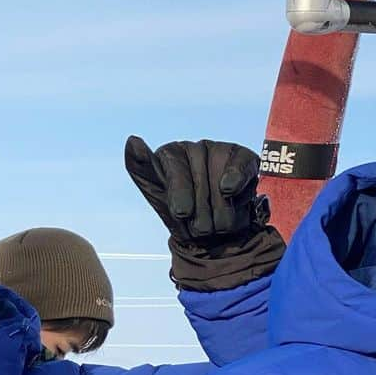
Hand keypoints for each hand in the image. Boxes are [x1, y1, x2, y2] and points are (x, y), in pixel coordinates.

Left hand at [125, 137, 284, 291]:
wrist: (213, 235)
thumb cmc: (180, 212)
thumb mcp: (155, 193)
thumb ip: (140, 167)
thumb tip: (132, 140)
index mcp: (170, 153)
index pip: (173, 166)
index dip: (179, 192)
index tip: (182, 213)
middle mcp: (194, 148)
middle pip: (199, 177)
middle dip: (200, 209)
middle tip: (200, 228)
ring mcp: (219, 150)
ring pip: (220, 178)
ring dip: (219, 209)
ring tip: (216, 224)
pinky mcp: (243, 157)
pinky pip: (240, 166)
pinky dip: (236, 181)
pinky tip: (228, 191)